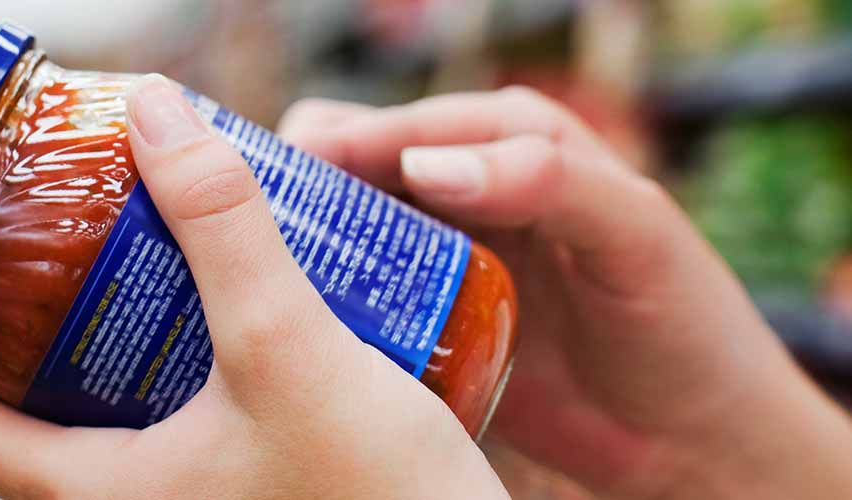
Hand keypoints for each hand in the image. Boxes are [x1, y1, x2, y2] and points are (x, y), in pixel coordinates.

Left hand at [0, 75, 509, 499]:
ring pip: (132, 432)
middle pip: (54, 425)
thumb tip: (161, 119)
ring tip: (176, 281)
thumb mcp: (285, 342)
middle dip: (62, 339)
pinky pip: (197, 441)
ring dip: (139, 353)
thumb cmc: (378, 496)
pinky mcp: (261, 496)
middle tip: (92, 267)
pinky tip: (251, 332)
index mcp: (111, 496)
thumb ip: (223, 226)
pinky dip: (201, 381)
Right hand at [277, 89, 851, 498]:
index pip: (408, 125)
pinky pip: (357, 298)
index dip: (345, 142)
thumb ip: (547, 180)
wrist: (691, 434)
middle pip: (357, 167)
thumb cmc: (682, 321)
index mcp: (511, 143)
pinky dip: (323, 301)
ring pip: (345, 231)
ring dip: (304, 244)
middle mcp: (465, 191)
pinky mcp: (426, 321)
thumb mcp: (633, 233)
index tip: (286, 171)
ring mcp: (440, 258)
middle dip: (304, 187)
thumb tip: (430, 163)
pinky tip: (292, 319)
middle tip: (255, 226)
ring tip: (256, 273)